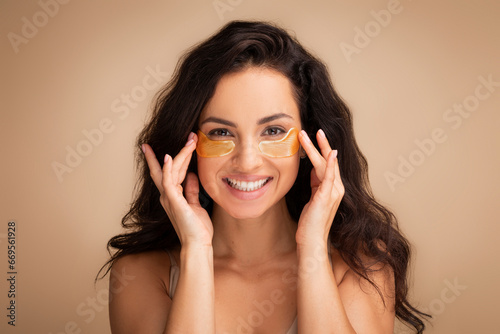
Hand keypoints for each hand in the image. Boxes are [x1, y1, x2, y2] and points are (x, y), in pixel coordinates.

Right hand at [142, 133, 212, 246]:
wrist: (198, 243)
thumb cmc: (197, 227)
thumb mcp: (195, 204)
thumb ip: (192, 190)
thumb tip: (192, 176)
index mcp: (172, 195)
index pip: (167, 172)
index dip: (164, 158)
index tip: (156, 146)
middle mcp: (168, 195)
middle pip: (166, 167)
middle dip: (176, 150)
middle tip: (188, 135)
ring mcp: (169, 198)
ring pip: (171, 170)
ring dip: (180, 154)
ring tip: (190, 140)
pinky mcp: (174, 201)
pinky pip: (168, 182)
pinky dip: (167, 168)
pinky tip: (168, 157)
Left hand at [295, 129, 343, 246]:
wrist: (311, 241)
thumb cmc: (310, 223)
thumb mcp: (313, 199)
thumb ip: (316, 185)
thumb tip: (312, 172)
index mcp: (332, 188)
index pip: (328, 164)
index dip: (322, 150)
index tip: (315, 137)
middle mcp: (336, 188)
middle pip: (329, 161)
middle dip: (321, 144)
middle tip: (314, 130)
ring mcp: (333, 192)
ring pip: (326, 164)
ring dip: (317, 148)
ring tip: (307, 135)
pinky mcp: (326, 197)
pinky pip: (329, 177)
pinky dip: (329, 164)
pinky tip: (329, 153)